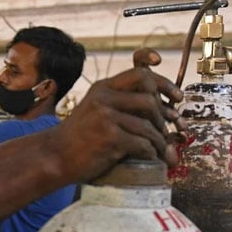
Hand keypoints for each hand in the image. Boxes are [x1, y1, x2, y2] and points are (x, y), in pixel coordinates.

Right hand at [52, 48, 183, 182]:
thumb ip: (118, 104)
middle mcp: (103, 98)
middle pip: (149, 98)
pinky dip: (150, 152)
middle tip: (168, 131)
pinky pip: (142, 143)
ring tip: (161, 150)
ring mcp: (105, 117)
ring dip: (159, 140)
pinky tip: (150, 157)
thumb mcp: (93, 111)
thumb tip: (160, 108)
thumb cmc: (78, 139)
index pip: (141, 74)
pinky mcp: (109, 138)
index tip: (177, 97)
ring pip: (148, 125)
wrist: (54, 157)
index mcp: (102, 88)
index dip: (164, 82)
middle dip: (163, 117)